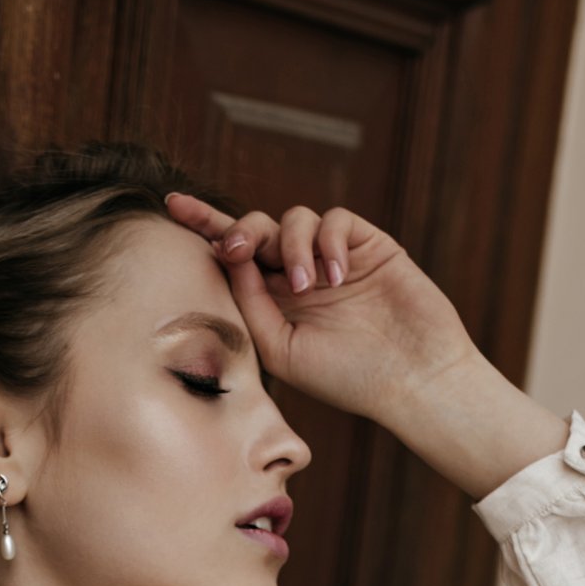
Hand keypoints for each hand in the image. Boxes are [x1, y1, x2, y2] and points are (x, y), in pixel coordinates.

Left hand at [164, 190, 479, 429]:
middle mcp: (300, 276)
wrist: (412, 381)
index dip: (204, 226)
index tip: (172, 205)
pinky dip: (328, 242)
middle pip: (257, 228)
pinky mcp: (367, 245)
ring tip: (310, 287)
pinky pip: (334, 220)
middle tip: (237, 249)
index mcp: (274, 303)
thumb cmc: (347, 378)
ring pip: (294, 220)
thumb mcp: (281, 349)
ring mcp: (334, 258)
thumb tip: (229, 255)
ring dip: (291, 247)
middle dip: (241, 229)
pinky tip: (337, 277)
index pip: (234, 257)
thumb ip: (250, 303)